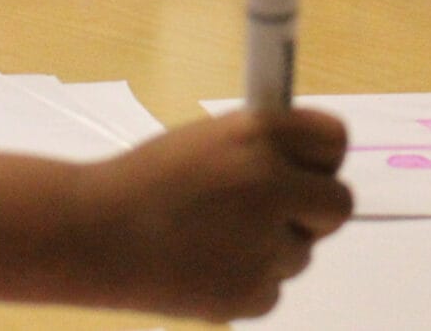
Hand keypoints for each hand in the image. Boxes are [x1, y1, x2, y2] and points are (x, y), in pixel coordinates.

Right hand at [77, 108, 351, 320]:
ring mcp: (265, 244)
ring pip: (302, 252)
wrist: (92, 234)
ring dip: (272, 248)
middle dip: (313, 210)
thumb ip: (263, 148)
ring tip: (213, 238)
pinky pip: (272, 287)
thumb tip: (309, 164)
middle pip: (338, 204)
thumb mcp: (210, 140)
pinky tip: (205, 266)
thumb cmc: (149, 178)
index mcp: (259, 134)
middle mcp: (271, 184)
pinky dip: (248, 281)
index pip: (334, 140)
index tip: (305, 167)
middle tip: (276, 211)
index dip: (320, 157)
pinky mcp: (252, 296)